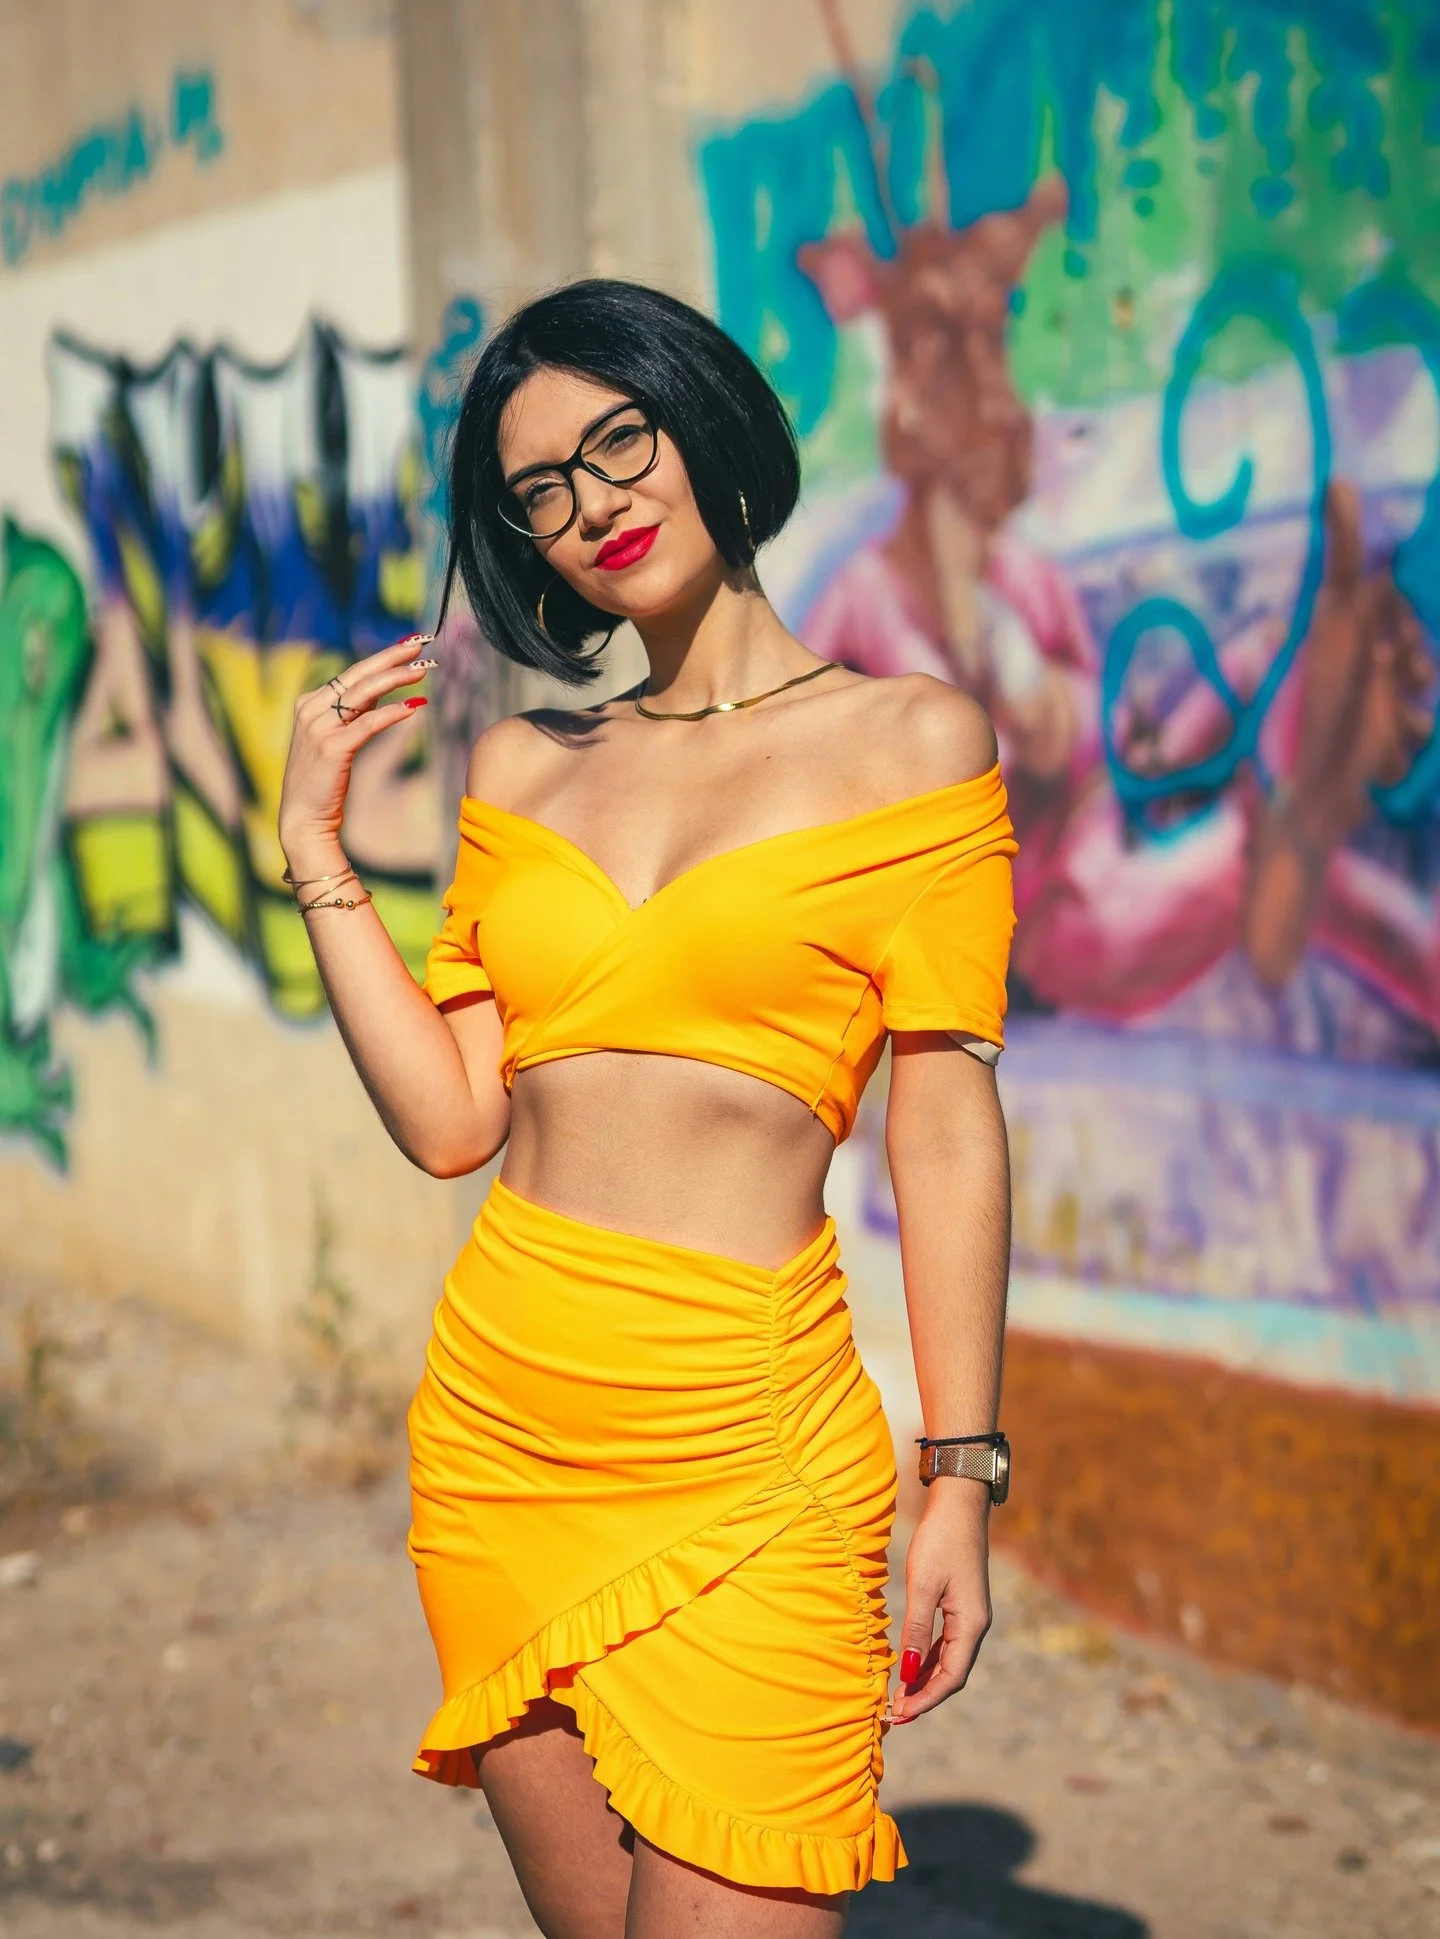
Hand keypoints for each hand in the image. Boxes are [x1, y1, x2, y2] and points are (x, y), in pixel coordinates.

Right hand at [279, 636, 434, 872]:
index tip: (410, 645)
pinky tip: (414, 707)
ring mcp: (318, 728)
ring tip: (424, 669)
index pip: (352, 672)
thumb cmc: (323, 782)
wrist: (303, 820)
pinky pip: (368, 723)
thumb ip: (351, 714)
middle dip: (392, 656)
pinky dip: (392, 713)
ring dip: (396, 678)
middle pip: (358, 674)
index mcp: (309, 704)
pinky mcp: (332, 748)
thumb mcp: (335, 739)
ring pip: (364, 693)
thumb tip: (377, 692)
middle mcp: (311, 710)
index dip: (382, 657)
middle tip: (421, 643)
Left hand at [889, 1478, 991, 1724]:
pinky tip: (908, 1665)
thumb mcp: (923, 1584)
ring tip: (898, 1696)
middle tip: (894, 1713)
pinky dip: (927, 1659)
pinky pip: (945, 1643)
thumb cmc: (940, 1540)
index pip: (950, 1678)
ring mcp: (970, 1615)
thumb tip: (906, 1671)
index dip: (925, 1699)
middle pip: (951, 1674)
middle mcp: (975, 1625)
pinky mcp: (960, 1604)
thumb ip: (916, 1629)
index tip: (899, 1713)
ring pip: (948, 1660)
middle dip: (924, 1695)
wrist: (959, 1504)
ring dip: (924, 1680)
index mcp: (972, 1625)